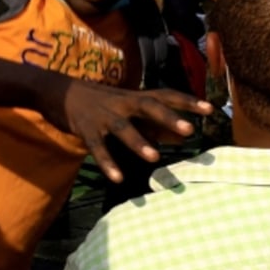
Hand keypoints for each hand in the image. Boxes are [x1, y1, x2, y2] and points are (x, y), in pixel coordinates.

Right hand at [42, 78, 210, 183]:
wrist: (58, 91)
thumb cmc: (100, 102)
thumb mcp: (127, 108)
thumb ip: (153, 123)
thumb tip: (181, 138)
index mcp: (134, 97)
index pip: (165, 95)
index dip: (187, 101)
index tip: (210, 109)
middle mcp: (122, 103)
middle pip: (148, 106)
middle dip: (169, 118)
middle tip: (189, 130)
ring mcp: (104, 116)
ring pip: (123, 128)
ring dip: (139, 142)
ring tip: (155, 158)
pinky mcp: (86, 129)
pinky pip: (98, 147)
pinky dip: (108, 162)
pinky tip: (118, 178)